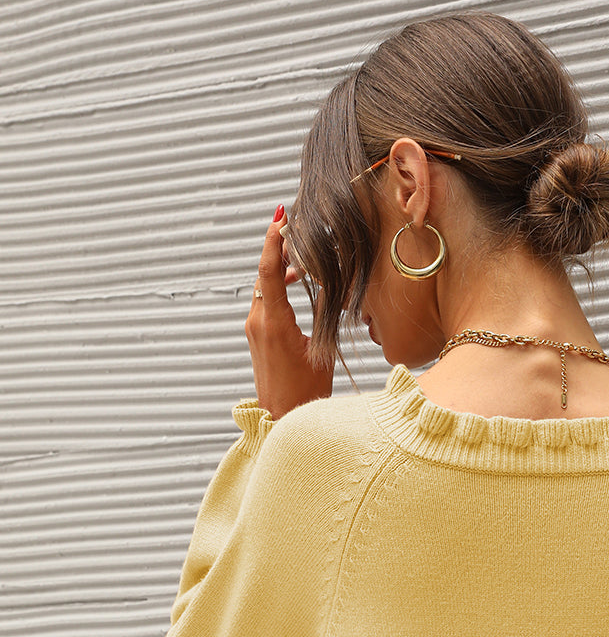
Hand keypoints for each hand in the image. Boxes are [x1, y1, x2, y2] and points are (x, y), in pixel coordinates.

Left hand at [244, 206, 333, 419]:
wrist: (282, 420)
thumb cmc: (305, 393)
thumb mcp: (320, 349)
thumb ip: (321, 313)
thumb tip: (326, 284)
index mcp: (273, 322)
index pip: (267, 269)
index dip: (273, 239)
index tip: (281, 216)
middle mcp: (258, 322)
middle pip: (264, 272)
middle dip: (278, 248)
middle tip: (296, 228)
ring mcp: (254, 329)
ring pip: (264, 286)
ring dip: (279, 267)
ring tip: (301, 255)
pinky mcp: (257, 337)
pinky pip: (265, 301)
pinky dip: (277, 285)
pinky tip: (295, 282)